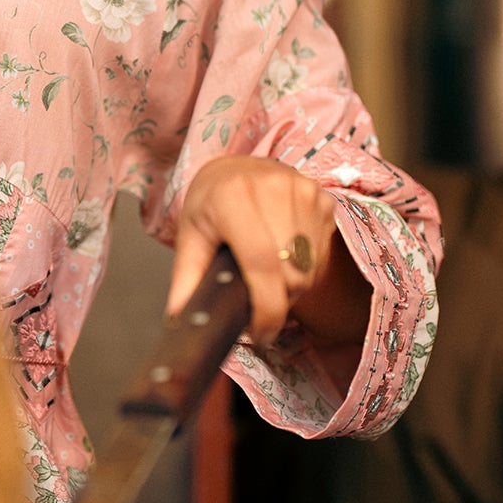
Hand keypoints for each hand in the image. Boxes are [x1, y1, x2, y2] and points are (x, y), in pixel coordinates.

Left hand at [167, 155, 360, 348]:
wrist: (236, 167)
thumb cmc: (210, 202)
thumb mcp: (190, 236)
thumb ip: (187, 280)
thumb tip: (179, 321)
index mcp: (234, 197)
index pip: (262, 264)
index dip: (266, 309)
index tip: (260, 335)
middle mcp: (274, 189)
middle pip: (291, 274)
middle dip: (276, 300)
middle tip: (255, 298)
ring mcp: (304, 191)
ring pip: (309, 269)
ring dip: (292, 285)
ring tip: (267, 274)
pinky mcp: (323, 199)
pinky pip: (321, 255)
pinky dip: (305, 268)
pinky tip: (284, 256)